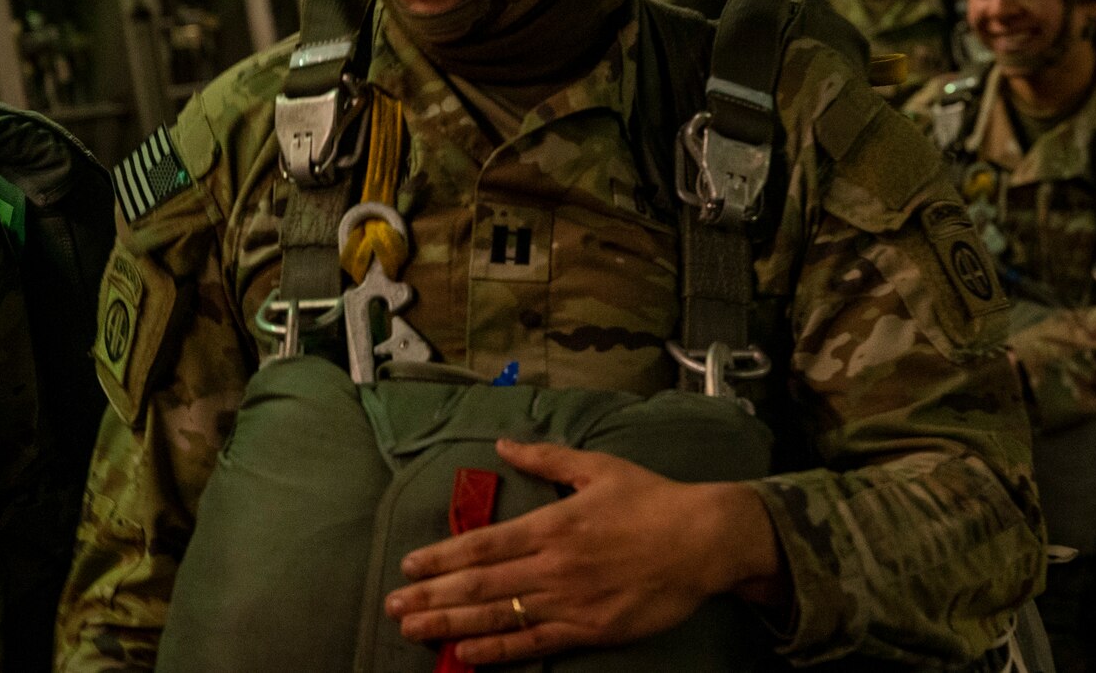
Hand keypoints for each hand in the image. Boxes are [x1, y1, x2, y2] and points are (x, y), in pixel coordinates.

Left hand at [385, 439, 786, 665]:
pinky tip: (466, 654)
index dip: (443, 557)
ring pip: (499, 616)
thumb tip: (505, 443)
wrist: (702, 540)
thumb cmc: (651, 499)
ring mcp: (570, 602)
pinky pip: (534, 644)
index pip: (484, 545)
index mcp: (553, 525)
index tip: (410, 565)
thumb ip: (546, 458)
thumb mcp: (598, 467)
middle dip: (432, 596)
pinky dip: (497, 651)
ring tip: (414, 629)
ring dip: (451, 624)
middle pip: (480, 585)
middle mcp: (553, 566)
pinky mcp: (589, 631)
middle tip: (394, 605)